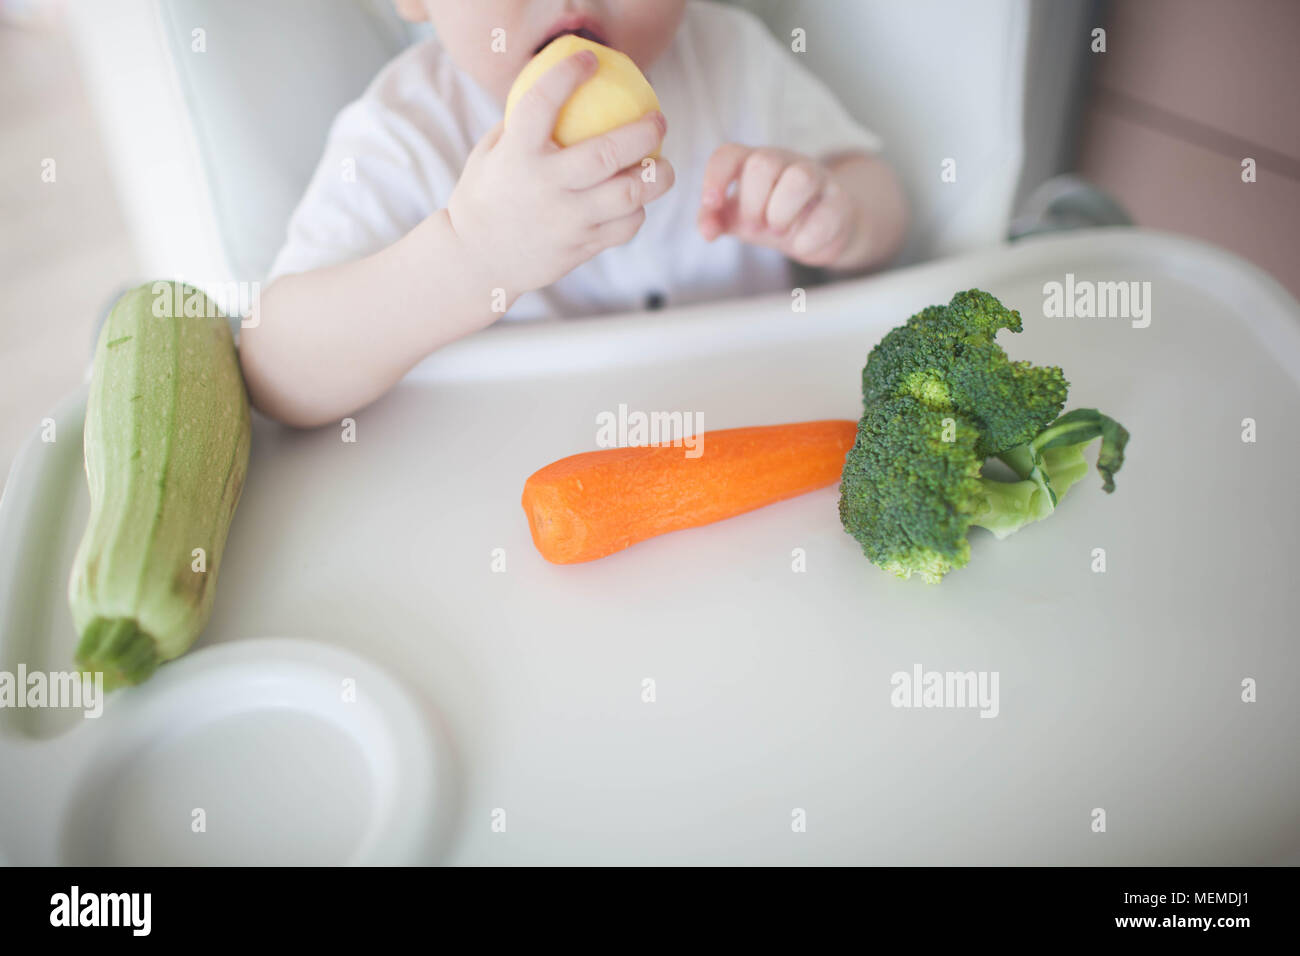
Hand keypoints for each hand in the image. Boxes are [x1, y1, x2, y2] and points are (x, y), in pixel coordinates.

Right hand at [446, 49, 672, 302]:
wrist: (477, 259)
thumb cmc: (486, 195)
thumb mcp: (489, 154)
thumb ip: (520, 124)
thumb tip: (560, 88)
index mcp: (517, 156)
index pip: (542, 103)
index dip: (568, 74)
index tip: (590, 59)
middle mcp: (545, 187)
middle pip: (608, 154)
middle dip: (643, 131)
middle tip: (658, 119)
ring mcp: (567, 221)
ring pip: (630, 195)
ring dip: (657, 177)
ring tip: (663, 167)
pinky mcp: (582, 247)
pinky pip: (626, 227)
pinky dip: (638, 211)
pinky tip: (636, 202)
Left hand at [697, 145, 857, 267]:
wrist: (819, 232)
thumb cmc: (771, 217)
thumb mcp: (737, 219)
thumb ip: (714, 220)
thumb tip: (707, 230)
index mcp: (753, 161)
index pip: (728, 154)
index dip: (715, 177)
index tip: (712, 204)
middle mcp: (785, 162)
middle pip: (762, 164)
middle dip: (752, 204)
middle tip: (756, 226)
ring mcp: (816, 178)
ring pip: (799, 178)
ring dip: (781, 213)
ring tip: (778, 231)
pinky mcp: (840, 202)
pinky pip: (827, 214)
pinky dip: (807, 238)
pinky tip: (801, 245)